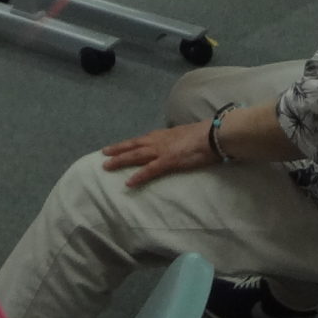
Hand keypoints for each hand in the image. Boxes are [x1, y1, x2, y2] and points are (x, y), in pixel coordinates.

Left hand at [100, 120, 216, 187]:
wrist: (213, 135)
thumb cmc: (203, 134)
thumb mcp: (184, 135)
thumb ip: (175, 140)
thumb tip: (173, 144)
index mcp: (162, 134)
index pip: (140, 140)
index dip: (127, 144)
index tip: (116, 147)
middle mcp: (158, 141)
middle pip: (133, 145)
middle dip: (117, 150)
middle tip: (103, 154)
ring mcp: (161, 151)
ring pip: (136, 155)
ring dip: (120, 160)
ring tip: (107, 166)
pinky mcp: (168, 161)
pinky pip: (150, 170)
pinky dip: (138, 176)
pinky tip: (128, 183)